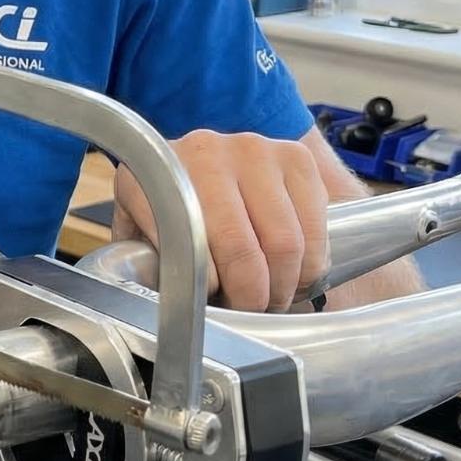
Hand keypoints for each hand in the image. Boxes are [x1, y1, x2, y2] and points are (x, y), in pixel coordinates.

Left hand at [112, 129, 329, 310]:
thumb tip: (165, 304)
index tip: (213, 306)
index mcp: (158, 173)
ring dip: (283, 286)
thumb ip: (146, 261)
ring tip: (271, 296)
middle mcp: (205, 153)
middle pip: (241, 250)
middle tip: (248, 310)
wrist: (208, 160)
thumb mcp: (144, 230)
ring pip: (285, 244)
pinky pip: (315, 230)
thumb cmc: (173, 207)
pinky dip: (311, 265)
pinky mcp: (296, 158)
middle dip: (250, 296)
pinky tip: (292, 272)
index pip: (190, 248)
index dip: (209, 289)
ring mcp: (254, 151)